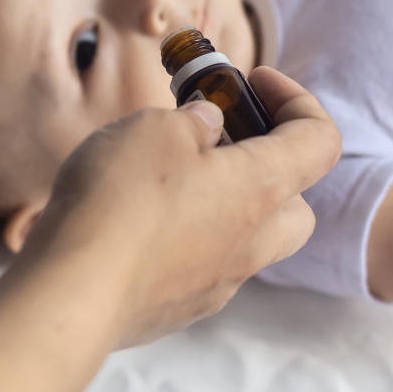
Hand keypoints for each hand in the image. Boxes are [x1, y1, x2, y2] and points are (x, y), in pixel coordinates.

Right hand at [21, 67, 340, 348]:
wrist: (71, 294)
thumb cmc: (120, 201)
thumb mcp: (158, 128)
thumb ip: (194, 121)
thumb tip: (208, 127)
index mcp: (263, 189)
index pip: (321, 141)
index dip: (297, 102)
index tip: (255, 82)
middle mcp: (254, 242)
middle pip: (296, 204)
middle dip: (272, 168)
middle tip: (223, 142)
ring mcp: (219, 282)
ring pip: (249, 240)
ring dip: (225, 205)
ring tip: (170, 179)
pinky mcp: (180, 309)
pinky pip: (202, 268)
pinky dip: (187, 240)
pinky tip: (140, 224)